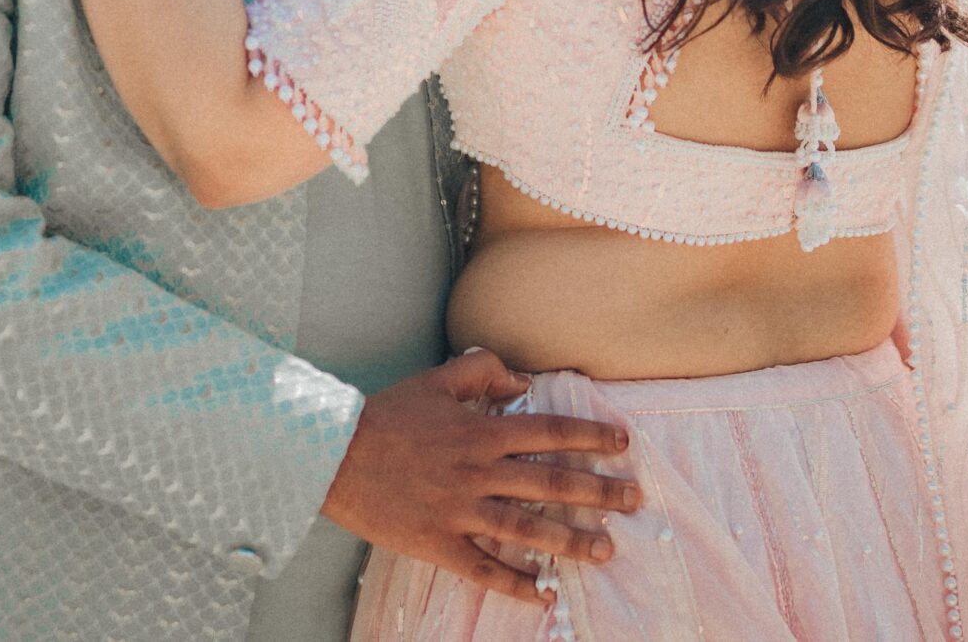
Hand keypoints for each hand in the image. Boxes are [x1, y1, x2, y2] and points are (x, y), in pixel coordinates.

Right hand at [319, 349, 643, 605]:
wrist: (332, 454)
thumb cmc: (385, 415)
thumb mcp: (435, 380)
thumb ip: (482, 372)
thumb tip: (521, 379)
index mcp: (479, 432)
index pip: (549, 433)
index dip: (590, 438)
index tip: (622, 444)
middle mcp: (477, 473)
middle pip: (550, 484)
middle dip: (598, 492)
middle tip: (634, 500)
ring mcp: (459, 512)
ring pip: (526, 530)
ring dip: (570, 540)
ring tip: (605, 548)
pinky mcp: (438, 543)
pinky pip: (483, 570)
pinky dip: (515, 584)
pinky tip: (544, 594)